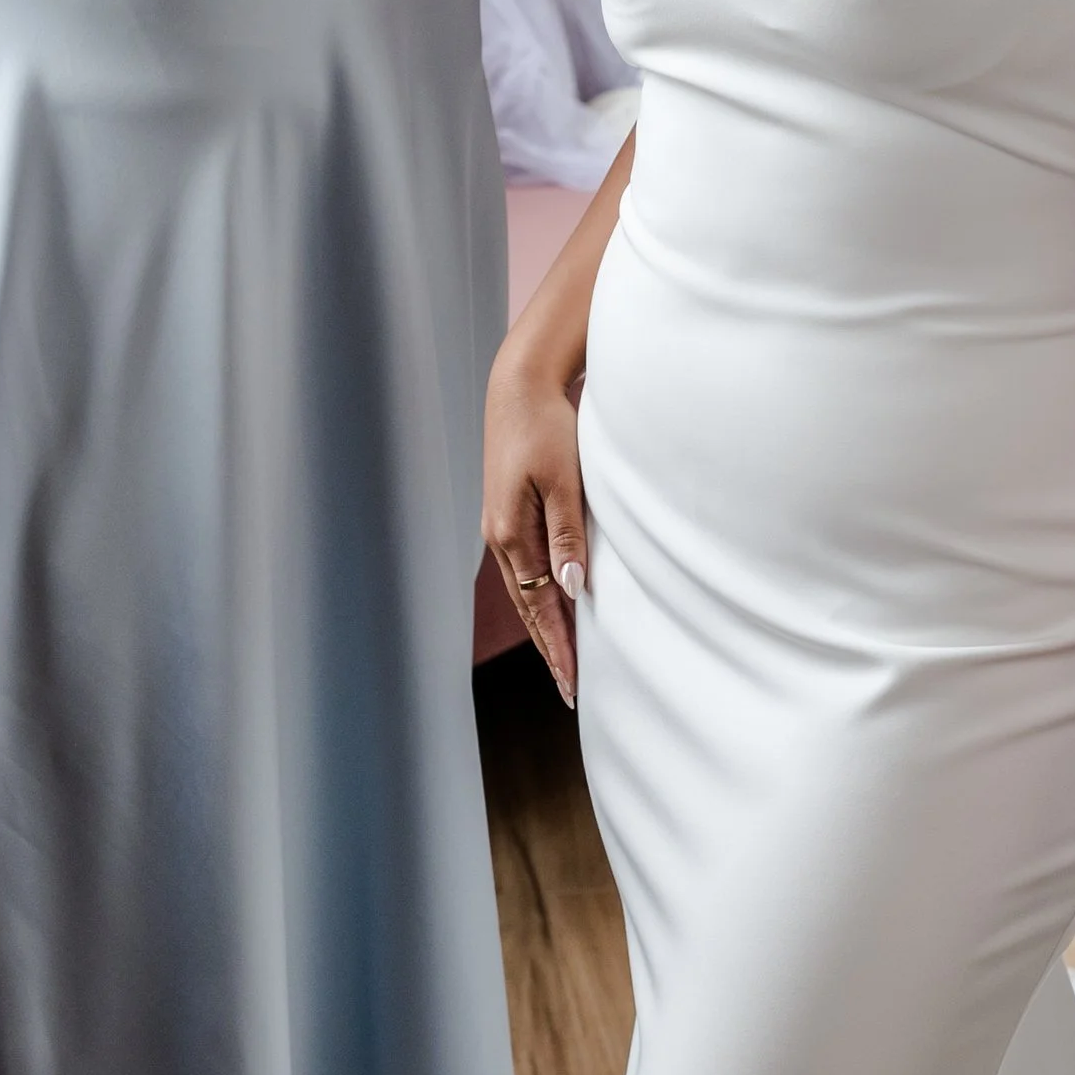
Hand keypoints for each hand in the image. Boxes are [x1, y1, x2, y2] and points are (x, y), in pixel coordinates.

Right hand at [481, 333, 589, 706]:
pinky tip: (555, 604)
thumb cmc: (547, 426)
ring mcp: (502, 525)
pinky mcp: (511, 511)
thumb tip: (574, 589)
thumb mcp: (564, 481)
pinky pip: (526, 566)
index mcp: (511, 534)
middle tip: (570, 689)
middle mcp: (501, 536)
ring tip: (564, 659)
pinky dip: (541, 594)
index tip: (573, 684)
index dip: (558, 647)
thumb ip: (568, 535)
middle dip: (551, 648)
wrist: (521, 386)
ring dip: (546, 625)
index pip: (539, 606)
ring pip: (525, 589)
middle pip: (529, 606)